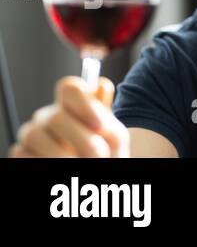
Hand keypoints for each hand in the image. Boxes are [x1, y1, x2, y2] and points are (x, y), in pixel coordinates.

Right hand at [9, 76, 130, 157]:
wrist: (98, 171)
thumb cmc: (105, 153)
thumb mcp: (113, 135)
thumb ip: (106, 115)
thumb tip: (100, 85)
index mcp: (74, 105)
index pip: (69, 88)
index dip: (84, 105)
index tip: (100, 128)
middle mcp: (50, 115)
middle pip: (55, 116)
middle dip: (80, 140)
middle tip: (97, 155)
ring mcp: (33, 133)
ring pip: (34, 134)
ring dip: (60, 154)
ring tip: (79, 163)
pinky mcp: (22, 152)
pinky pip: (22, 153)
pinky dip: (45, 161)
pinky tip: (61, 165)